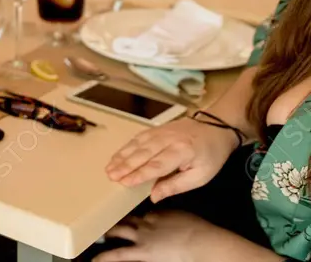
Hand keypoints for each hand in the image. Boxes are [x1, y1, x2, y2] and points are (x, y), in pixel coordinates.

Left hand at [94, 211, 275, 261]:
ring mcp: (143, 236)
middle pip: (126, 218)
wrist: (203, 242)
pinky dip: (105, 257)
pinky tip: (94, 260)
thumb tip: (171, 222)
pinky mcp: (142, 252)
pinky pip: (119, 254)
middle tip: (100, 217)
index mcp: (159, 213)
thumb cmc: (201, 234)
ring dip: (107, 232)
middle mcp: (147, 221)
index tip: (128, 218)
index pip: (141, 214)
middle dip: (113, 218)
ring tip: (93, 233)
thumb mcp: (185, 219)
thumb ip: (173, 219)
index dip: (134, 217)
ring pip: (119, 230)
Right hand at [105, 117, 235, 201]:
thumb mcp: (201, 176)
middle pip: (143, 153)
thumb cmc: (210, 155)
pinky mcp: (155, 128)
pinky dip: (125, 147)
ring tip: (109, 167)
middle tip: (110, 176)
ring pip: (137, 144)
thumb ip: (175, 186)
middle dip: (125, 165)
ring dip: (121, 156)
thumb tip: (153, 196)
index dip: (140, 174)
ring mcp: (160, 132)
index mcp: (182, 152)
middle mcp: (168, 139)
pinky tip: (117, 155)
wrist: (216, 127)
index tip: (124, 182)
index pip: (157, 165)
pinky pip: (137, 138)